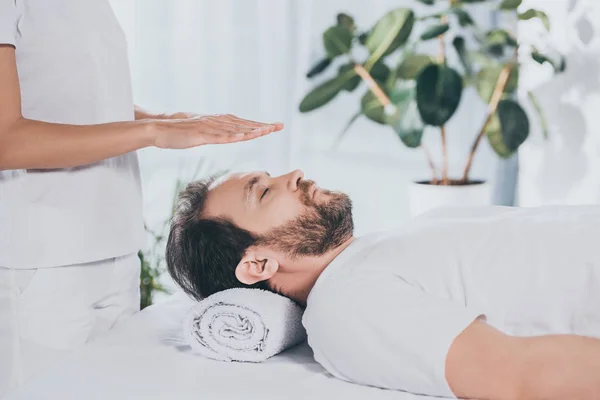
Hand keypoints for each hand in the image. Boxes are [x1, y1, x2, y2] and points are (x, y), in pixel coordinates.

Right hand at [151, 114, 283, 148]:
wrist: (158, 129)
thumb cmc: (179, 133)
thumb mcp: (202, 135)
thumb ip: (216, 135)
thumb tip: (227, 136)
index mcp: (217, 122)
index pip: (243, 124)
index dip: (259, 125)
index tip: (275, 126)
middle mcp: (216, 122)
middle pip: (243, 124)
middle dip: (262, 126)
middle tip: (279, 126)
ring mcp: (208, 127)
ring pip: (233, 129)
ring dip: (250, 130)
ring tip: (266, 131)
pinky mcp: (199, 134)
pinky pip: (217, 136)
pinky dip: (230, 136)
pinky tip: (241, 137)